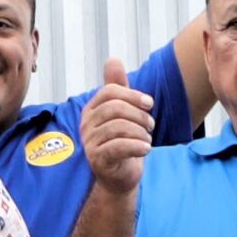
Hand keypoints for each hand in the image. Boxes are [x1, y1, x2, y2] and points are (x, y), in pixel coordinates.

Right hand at [79, 57, 155, 196]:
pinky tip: (146, 149)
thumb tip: (112, 59)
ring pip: (119, 128)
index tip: (149, 104)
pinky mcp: (97, 160)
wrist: (119, 177)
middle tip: (151, 125)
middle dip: (139, 115)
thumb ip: (118, 88)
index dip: (133, 95)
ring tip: (147, 139)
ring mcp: (90, 143)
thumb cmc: (123, 143)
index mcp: (92, 110)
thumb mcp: (123, 113)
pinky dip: (138, 146)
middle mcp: (86, 125)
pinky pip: (119, 147)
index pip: (110, 92)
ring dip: (141, 133)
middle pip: (115, 108)